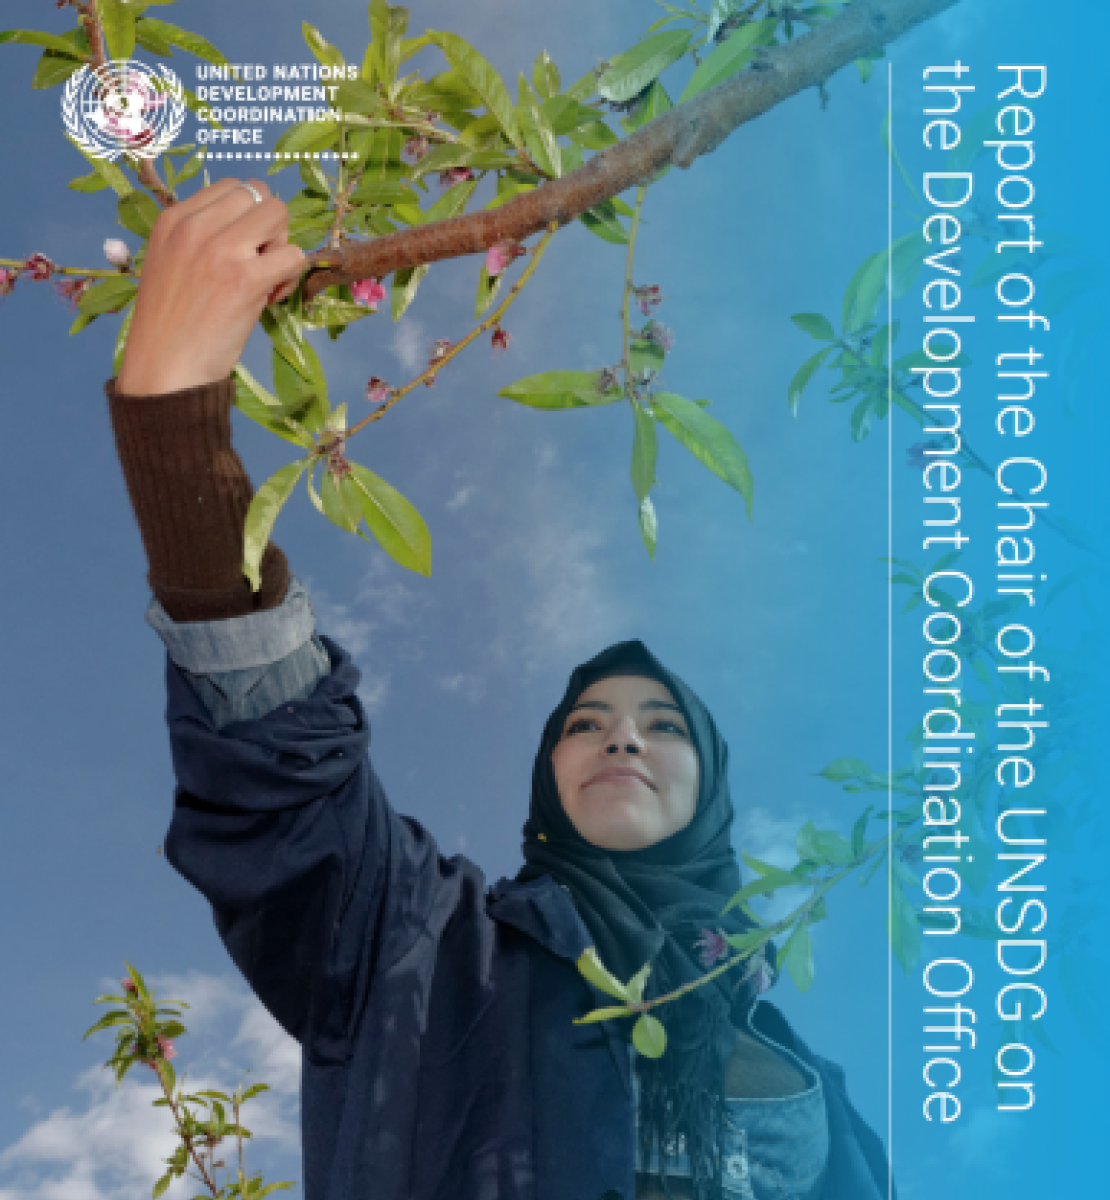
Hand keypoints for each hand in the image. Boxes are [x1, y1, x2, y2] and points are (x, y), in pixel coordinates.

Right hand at [116, 178, 306, 395]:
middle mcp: (195, 226)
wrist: (164, 370)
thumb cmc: (170, 326)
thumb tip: (251, 231)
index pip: (232, 187)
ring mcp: (220, 250)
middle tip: (259, 264)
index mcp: (173, 219)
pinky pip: (293, 255)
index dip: (248, 216)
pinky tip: (272, 298)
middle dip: (269, 227)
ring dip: (282, 246)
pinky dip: (291, 276)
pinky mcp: (245, 279)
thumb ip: (202, 239)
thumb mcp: (171, 264)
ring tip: (267, 280)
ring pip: (279, 215)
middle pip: (260, 194)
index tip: (242, 249)